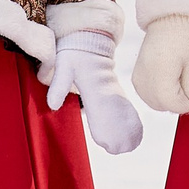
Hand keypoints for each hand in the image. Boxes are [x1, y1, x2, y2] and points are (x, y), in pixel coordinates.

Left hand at [43, 31, 143, 154]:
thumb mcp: (63, 65)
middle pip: (119, 116)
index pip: (104, 110)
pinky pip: (126, 109)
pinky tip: (135, 135)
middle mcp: (108, 91)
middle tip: (118, 150)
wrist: (89, 38)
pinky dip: (131, 122)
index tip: (107, 143)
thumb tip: (53, 105)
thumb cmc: (74, 53)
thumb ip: (59, 84)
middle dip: (120, 134)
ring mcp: (114, 92)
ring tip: (128, 147)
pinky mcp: (116, 92)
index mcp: (95, 87)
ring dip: (128, 130)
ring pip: (126, 114)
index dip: (106, 128)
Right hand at [131, 15, 188, 115]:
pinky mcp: (136, 74)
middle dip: (178, 101)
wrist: (169, 16)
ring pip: (154, 102)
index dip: (188, 103)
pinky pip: (146, 93)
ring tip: (178, 80)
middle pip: (162, 106)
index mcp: (160, 77)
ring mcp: (138, 77)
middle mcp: (145, 79)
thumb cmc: (184, 35)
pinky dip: (158, 93)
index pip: (173, 105)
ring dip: (167, 99)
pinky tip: (168, 80)